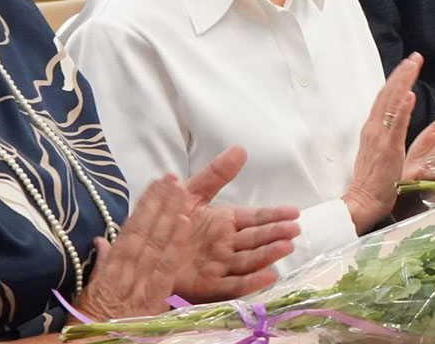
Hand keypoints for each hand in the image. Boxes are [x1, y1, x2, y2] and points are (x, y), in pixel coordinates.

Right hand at [72, 176, 195, 323]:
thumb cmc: (90, 325)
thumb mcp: (91, 294)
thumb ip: (102, 265)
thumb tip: (102, 240)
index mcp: (112, 269)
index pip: (131, 230)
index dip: (145, 205)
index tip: (156, 183)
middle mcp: (125, 272)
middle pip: (145, 231)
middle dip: (159, 203)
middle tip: (171, 177)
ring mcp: (139, 284)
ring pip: (155, 242)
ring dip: (168, 213)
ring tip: (179, 189)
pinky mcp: (151, 299)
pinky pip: (165, 267)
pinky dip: (174, 242)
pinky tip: (184, 222)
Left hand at [178, 147, 301, 301]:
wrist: (139, 249)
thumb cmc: (166, 220)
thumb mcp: (191, 193)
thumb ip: (216, 174)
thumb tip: (241, 149)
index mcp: (225, 223)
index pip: (255, 218)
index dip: (274, 215)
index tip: (294, 212)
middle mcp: (226, 245)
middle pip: (256, 240)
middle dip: (276, 235)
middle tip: (294, 230)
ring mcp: (218, 266)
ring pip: (249, 261)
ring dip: (268, 255)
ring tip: (286, 247)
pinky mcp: (207, 286)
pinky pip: (232, 285)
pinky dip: (251, 282)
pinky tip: (269, 276)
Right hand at [341, 54, 422, 231]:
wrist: (361, 202)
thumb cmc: (373, 181)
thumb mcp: (380, 149)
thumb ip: (388, 128)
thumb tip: (401, 105)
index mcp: (372, 129)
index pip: (384, 98)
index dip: (396, 79)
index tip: (408, 64)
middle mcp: (373, 130)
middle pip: (387, 95)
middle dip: (401, 74)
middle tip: (414, 57)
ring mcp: (380, 139)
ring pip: (390, 105)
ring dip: (402, 84)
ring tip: (413, 66)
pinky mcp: (387, 151)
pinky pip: (395, 127)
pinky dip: (402, 110)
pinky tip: (409, 96)